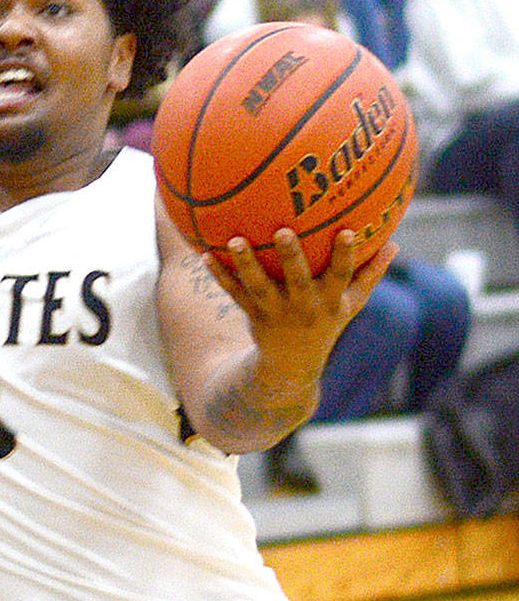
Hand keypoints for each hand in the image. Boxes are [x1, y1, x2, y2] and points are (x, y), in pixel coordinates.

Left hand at [209, 227, 395, 377]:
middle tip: (284, 231)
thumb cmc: (326, 325)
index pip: (343, 276)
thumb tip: (396, 243)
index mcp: (330, 301)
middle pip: (298, 280)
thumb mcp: (352, 305)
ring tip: (235, 240)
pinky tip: (205, 254)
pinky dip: (220, 275)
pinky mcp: (253, 316)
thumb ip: (370, 275)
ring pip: (260, 286)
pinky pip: (234, 293)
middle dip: (292, 256)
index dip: (346, 255)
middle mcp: (303, 307)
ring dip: (247, 263)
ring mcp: (276, 313)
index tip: (349, 231)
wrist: (292, 369)